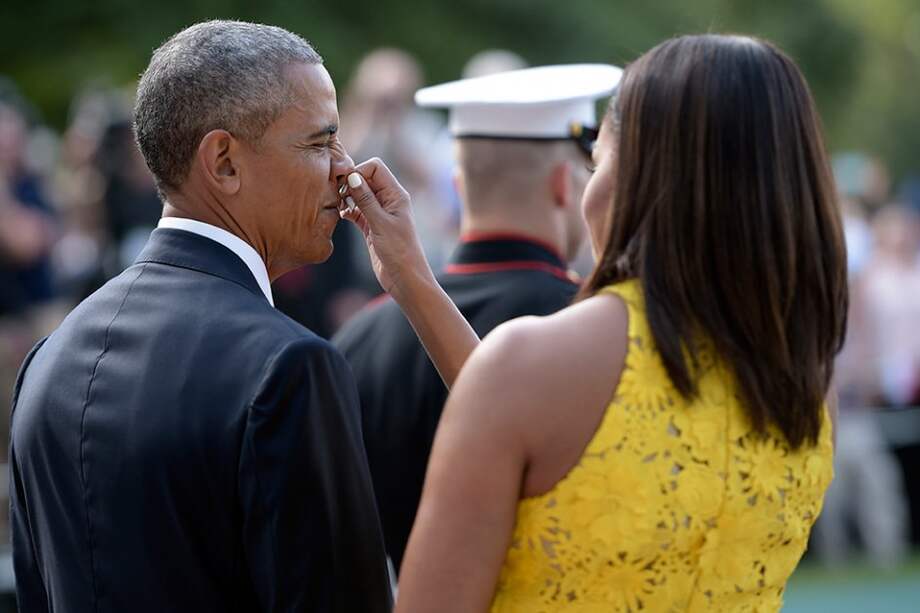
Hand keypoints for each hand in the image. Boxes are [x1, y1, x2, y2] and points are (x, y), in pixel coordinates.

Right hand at [339, 158, 433, 297]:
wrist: (405, 279)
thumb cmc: (400, 252)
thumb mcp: (381, 224)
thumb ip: (366, 200)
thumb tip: (352, 176)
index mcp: (396, 195)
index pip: (375, 168)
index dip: (358, 171)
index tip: (344, 184)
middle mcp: (388, 201)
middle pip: (365, 179)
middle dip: (349, 183)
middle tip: (337, 195)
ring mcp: (379, 213)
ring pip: (359, 195)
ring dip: (347, 197)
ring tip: (339, 206)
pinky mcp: (371, 226)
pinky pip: (356, 211)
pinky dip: (347, 210)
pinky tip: (341, 216)